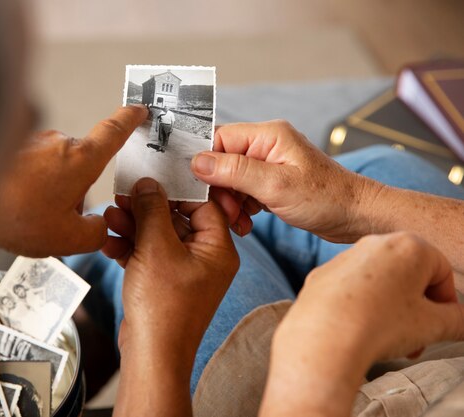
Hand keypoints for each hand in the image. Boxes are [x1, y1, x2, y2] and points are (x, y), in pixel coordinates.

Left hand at [0, 105, 147, 256]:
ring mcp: (32, 143)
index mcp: (81, 160)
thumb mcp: (69, 239)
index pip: (114, 132)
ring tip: (25, 215)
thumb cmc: (14, 216)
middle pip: (80, 166)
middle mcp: (58, 144)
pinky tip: (12, 207)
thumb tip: (98, 227)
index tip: (138, 111)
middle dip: (74, 191)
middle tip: (55, 219)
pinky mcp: (11, 148)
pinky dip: (27, 186)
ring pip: (54, 168)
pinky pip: (30, 167)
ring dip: (48, 190)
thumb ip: (96, 233)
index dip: (129, 120)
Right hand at [105, 178, 238, 416]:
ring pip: (158, 236)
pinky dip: (130, 247)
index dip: (175, 189)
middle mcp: (205, 258)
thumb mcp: (156, 248)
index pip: (202, 204)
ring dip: (132, 226)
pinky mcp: (165, 282)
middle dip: (145, 209)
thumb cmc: (163, 308)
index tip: (151, 177)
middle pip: (176, 218)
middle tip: (122, 197)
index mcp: (217, 249)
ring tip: (109, 218)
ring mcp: (184, 271)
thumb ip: (152, 210)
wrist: (151, 355)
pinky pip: (149, 254)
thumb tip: (148, 184)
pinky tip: (109, 241)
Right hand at [191, 121, 380, 242]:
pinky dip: (240, 207)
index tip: (201, 187)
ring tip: (239, 221)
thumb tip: (198, 162)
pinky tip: (247, 222)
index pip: (218, 138)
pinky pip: (243, 190)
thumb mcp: (276, 186)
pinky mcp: (272, 181)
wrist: (357, 216)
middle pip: (221, 160)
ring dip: (229, 202)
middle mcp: (266, 144)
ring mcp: (269, 163)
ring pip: (230, 178)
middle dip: (219, 189)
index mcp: (268, 135)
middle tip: (227, 212)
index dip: (205, 163)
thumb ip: (235, 171)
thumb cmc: (327, 198)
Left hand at [261, 232, 463, 416]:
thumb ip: (457, 321)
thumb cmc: (379, 325)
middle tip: (416, 340)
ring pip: (378, 284)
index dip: (446, 304)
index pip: (441, 272)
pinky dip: (359, 309)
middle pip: (407, 277)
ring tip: (387, 342)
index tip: (441, 326)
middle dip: (416, 310)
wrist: (323, 338)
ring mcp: (343, 258)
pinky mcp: (320, 276)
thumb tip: (461, 321)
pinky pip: (350, 291)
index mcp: (408, 246)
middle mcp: (374, 244)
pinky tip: (358, 332)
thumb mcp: (433, 326)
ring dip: (389, 311)